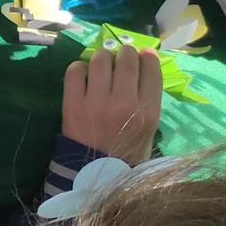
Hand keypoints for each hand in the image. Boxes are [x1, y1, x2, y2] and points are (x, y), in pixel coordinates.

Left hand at [61, 44, 162, 163]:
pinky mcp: (73, 103)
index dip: (149, 58)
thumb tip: (142, 74)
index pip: (151, 72)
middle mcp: (124, 102)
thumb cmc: (127, 154)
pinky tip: (83, 71)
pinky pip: (74, 72)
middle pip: (127, 61)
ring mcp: (97, 101)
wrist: (95, 174)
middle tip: (123, 53)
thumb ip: (147, 104)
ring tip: (103, 59)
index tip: (145, 54)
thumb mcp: (149, 132)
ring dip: (103, 56)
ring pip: (101, 61)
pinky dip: (79, 66)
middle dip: (127, 52)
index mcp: (147, 112)